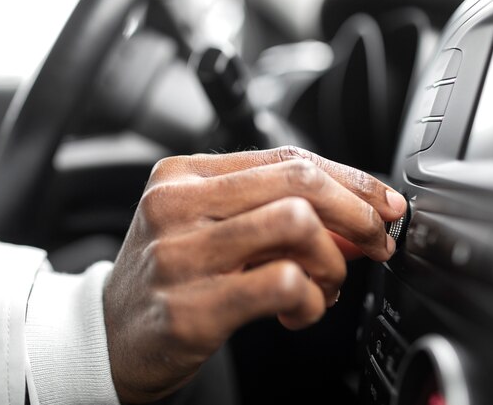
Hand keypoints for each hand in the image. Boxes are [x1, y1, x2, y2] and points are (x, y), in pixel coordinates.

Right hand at [103, 146, 405, 402]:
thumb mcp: (209, 229)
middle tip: (375, 243)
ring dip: (332, 262)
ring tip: (323, 286)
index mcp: (183, 175)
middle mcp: (177, 205)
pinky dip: (310, 298)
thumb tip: (353, 222)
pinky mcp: (191, 307)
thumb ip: (273, 217)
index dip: (349, 179)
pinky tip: (298, 311)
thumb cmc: (167, 277)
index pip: (285, 157)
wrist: (110, 335)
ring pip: (296, 225)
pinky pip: (282, 282)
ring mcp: (180, 255)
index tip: (382, 205)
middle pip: (297, 183)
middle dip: (356, 213)